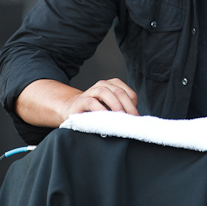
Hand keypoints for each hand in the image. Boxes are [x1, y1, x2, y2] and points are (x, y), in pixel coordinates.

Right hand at [16, 78, 138, 127]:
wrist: (71, 109)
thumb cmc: (95, 110)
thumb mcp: (110, 107)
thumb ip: (121, 109)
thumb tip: (135, 120)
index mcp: (113, 85)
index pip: (129, 93)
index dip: (133, 106)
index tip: (135, 119)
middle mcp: (102, 85)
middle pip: (119, 92)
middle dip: (127, 106)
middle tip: (131, 120)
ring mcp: (91, 91)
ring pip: (105, 92)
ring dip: (114, 104)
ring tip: (119, 116)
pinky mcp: (81, 101)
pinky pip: (91, 102)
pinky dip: (99, 109)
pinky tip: (104, 117)